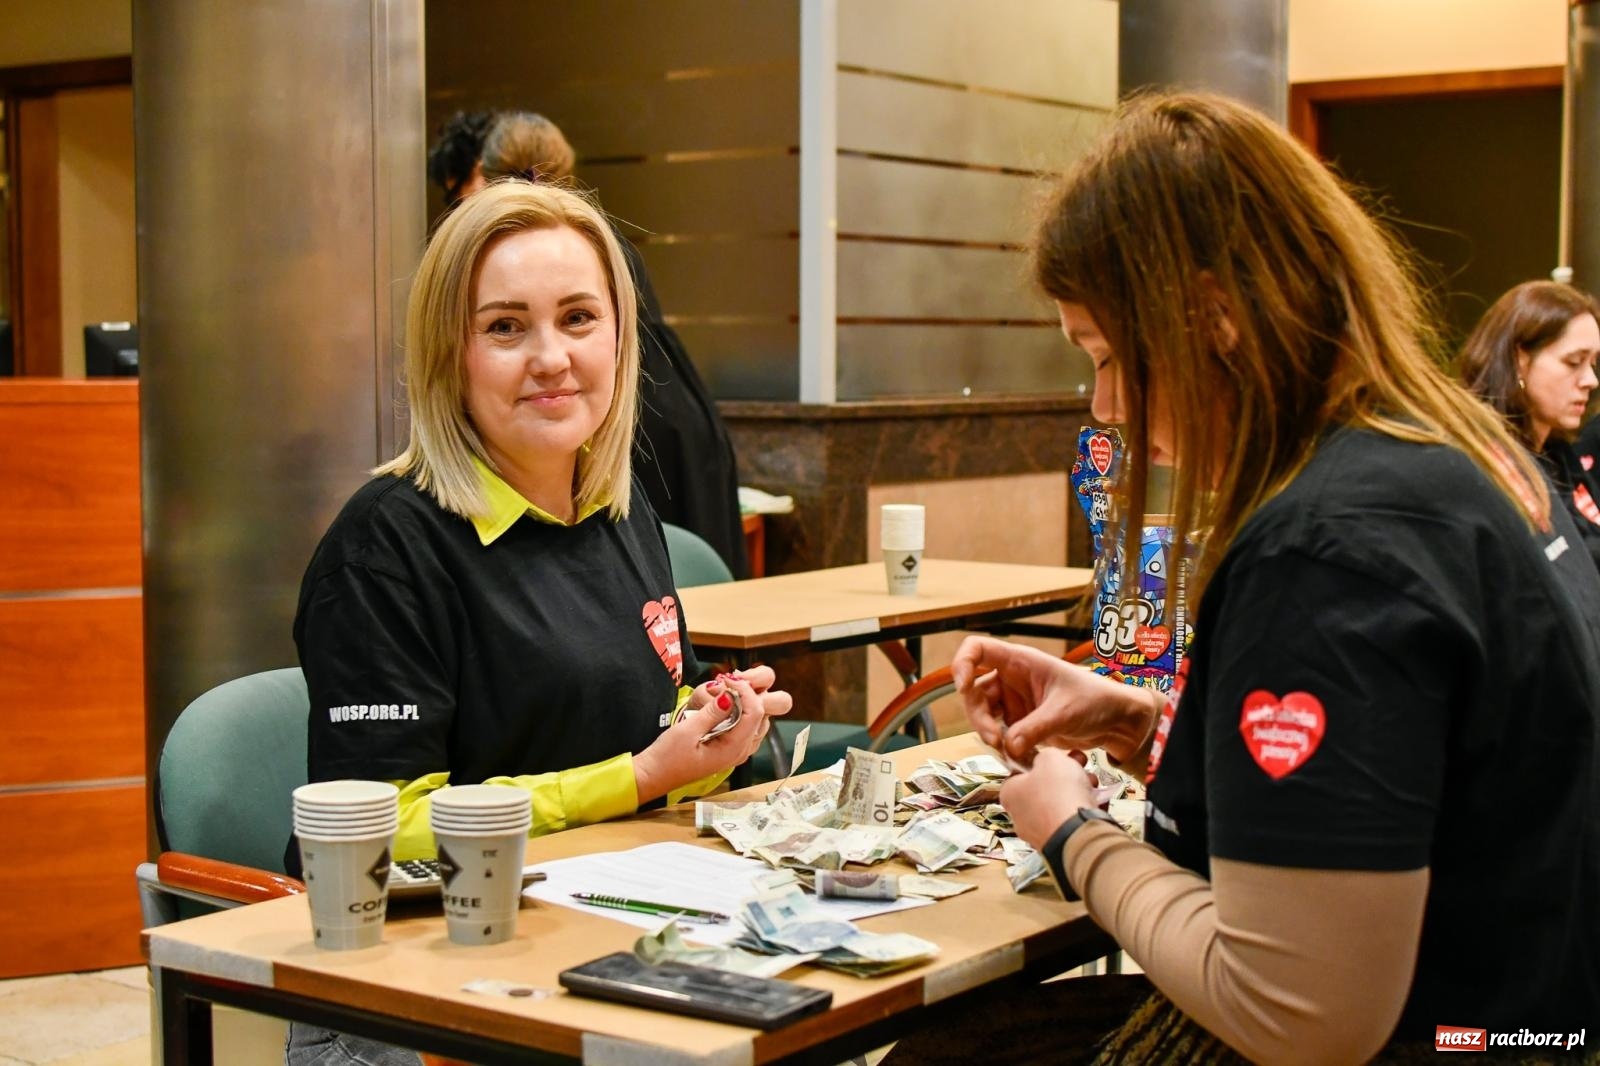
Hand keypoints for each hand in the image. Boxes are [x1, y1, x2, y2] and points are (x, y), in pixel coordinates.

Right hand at [633, 670, 791, 802]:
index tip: (727, 680)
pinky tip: (724, 704)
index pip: (755, 713)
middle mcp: (739, 752)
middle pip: (760, 716)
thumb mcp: (687, 731)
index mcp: (732, 749)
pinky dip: (739, 712)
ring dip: (745, 703)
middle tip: (726, 683)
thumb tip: (730, 695)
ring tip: (725, 691)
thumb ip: (712, 713)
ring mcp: (735, 752)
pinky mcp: (728, 749)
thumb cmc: (667, 758)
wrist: (654, 776)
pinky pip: (744, 728)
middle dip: (747, 695)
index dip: (745, 691)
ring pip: (755, 722)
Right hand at [950, 636, 1157, 766]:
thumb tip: (1007, 746)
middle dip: (978, 716)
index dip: (962, 664)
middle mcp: (1012, 679)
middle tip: (994, 740)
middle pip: (974, 690)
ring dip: (987, 732)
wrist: (1115, 722)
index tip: (963, 688)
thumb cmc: (1095, 702)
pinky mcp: (1020, 722)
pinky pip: (998, 730)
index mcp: (1021, 662)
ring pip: (983, 713)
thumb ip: (1034, 728)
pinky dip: (1000, 744)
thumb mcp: (1065, 712)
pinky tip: (1014, 756)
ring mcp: (1014, 701)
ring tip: (1006, 751)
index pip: (978, 649)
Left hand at [999, 747, 1097, 849]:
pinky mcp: (1061, 844)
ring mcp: (1040, 833)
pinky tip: (1096, 804)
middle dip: (1065, 777)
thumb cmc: (1058, 794)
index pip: (1021, 773)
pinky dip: (1085, 812)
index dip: (1042, 762)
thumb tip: (1048, 759)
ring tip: (1092, 785)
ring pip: (1061, 806)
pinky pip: (1073, 823)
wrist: (1077, 833)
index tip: (1058, 756)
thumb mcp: (1050, 758)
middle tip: (1079, 768)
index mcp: (1010, 793)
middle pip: (1045, 789)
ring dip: (1079, 793)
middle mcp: (1021, 816)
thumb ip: (1046, 754)